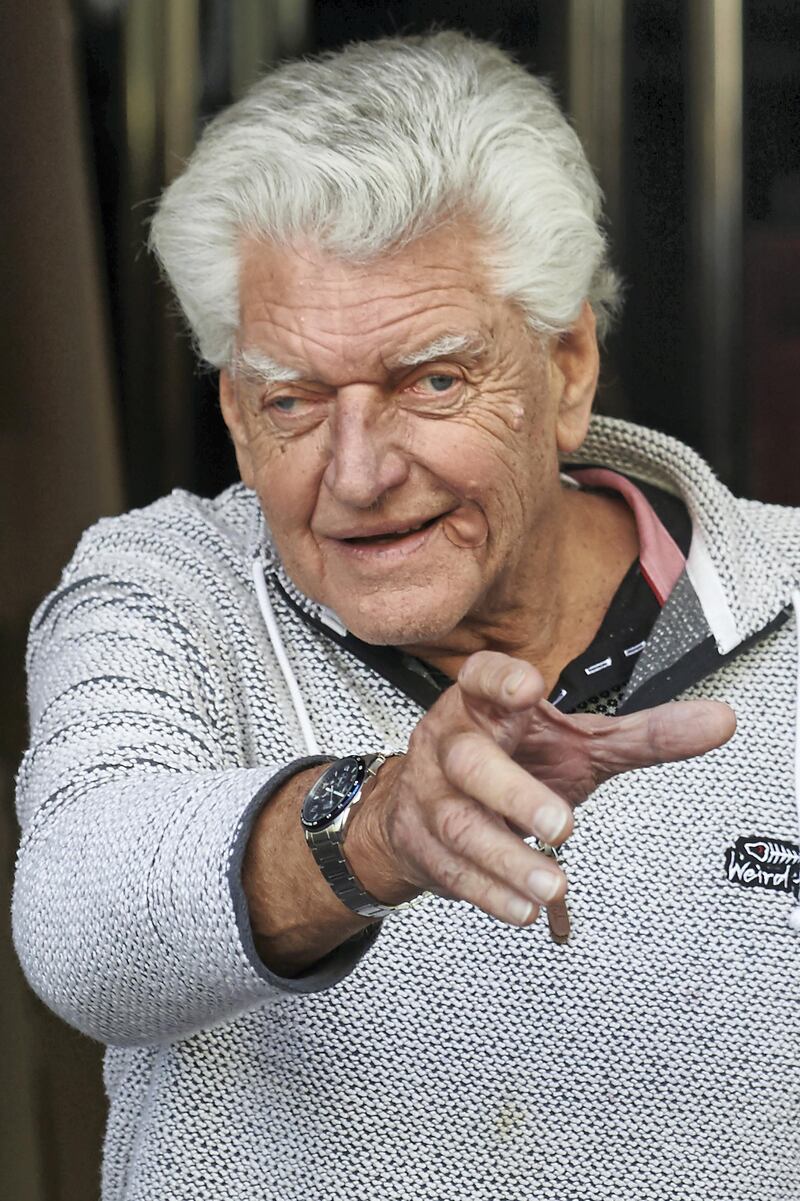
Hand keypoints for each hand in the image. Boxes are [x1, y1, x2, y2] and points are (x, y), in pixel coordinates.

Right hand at [346, 651, 735, 926]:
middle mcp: (450, 744)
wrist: (420, 806)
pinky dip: (490, 893)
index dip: (500, 681)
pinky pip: (453, 872)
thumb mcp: (575, 744)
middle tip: (562, 826)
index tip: (531, 687)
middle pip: (469, 762)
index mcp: (483, 706)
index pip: (482, 677)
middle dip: (513, 794)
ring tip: (551, 883)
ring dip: (506, 860)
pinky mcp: (422, 846)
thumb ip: (644, 736)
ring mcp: (430, 797)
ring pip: (460, 826)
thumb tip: (720, 722)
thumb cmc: (508, 762)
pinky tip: (523, 906)